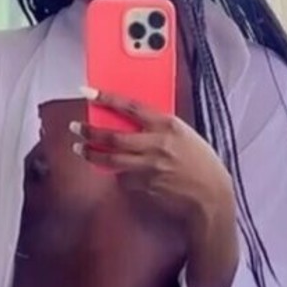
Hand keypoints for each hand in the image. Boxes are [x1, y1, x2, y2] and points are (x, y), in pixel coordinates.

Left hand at [73, 90, 233, 229]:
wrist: (211, 194)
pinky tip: (118, 173)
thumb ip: (159, 128)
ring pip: (111, 160)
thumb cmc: (201, 163)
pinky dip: (118, 175)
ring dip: (91, 154)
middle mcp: (157, 144)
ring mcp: (150, 166)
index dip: (107, 98)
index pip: (131, 107)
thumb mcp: (184, 135)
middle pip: (113, 137)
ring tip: (80, 149)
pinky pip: (124, 178)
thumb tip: (131, 123)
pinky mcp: (146, 185)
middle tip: (76, 128)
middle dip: (89, 132)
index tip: (88, 92)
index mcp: (168, 125)